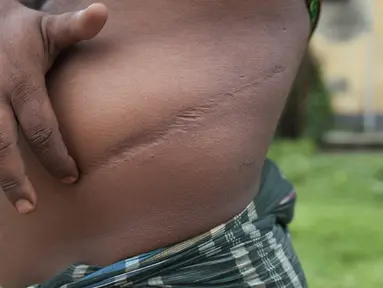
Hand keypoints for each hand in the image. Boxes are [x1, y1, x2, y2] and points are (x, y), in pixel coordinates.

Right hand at [0, 1, 107, 213]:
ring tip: (13, 204)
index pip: (41, 126)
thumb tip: (103, 11)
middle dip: (14, 179)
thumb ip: (75, 27)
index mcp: (20, 81)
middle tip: (30, 207)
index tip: (72, 175)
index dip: (56, 154)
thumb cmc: (22, 31)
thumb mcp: (49, 28)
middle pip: (2, 144)